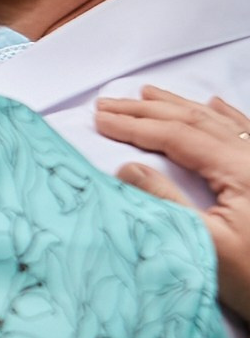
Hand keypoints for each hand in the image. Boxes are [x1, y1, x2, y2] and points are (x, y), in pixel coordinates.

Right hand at [95, 86, 249, 318]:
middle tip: (110, 103)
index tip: (101, 120)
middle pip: (196, 122)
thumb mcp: (203, 242)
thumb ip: (165, 201)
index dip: (136, 126)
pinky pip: (245, 133)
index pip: (179, 136)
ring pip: (218, 124)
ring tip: (147, 95)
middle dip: (149, 110)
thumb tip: (126, 169)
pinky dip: (225, 117)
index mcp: (241, 170)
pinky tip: (215, 104)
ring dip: (180, 107)